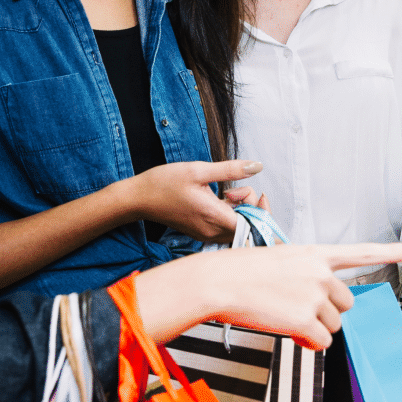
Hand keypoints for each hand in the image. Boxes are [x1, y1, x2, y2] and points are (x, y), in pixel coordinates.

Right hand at [129, 160, 262, 241]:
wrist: (139, 198)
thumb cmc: (165, 182)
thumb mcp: (198, 169)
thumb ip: (231, 169)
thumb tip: (258, 166)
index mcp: (214, 217)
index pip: (254, 225)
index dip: (262, 209)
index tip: (256, 190)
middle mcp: (212, 232)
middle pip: (249, 227)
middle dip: (251, 206)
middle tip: (234, 187)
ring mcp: (206, 235)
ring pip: (238, 228)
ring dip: (240, 210)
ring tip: (226, 191)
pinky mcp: (201, 233)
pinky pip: (226, 228)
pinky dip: (229, 214)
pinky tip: (218, 198)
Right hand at [134, 241, 401, 348]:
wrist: (219, 281)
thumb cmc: (241, 272)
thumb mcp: (279, 263)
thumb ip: (307, 279)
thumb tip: (319, 316)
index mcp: (314, 253)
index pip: (360, 251)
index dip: (391, 252)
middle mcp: (321, 272)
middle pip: (345, 303)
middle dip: (325, 311)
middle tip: (294, 307)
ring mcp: (316, 296)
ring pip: (333, 325)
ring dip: (313, 327)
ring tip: (282, 313)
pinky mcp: (308, 320)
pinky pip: (320, 342)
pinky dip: (305, 341)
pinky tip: (284, 327)